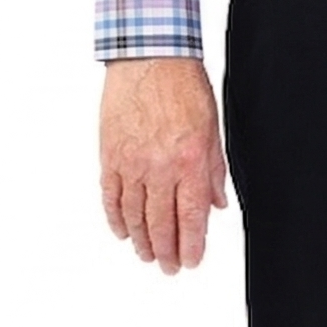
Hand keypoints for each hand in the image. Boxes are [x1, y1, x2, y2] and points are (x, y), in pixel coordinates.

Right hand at [99, 56, 228, 273]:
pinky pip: (110, 196)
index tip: (191, 262)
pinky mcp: (109, 155)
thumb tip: (216, 205)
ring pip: (134, 215)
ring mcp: (131, 164)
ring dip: (141, 241)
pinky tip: (121, 232)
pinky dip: (115, 218)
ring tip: (147, 255)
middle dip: (166, 251)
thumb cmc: (184, 87)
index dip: (191, 246)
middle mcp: (159, 168)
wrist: (149, 58)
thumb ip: (214, 171)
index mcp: (190, 162)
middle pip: (160, 223)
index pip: (191, 218)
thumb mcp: (212, 129)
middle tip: (169, 268)